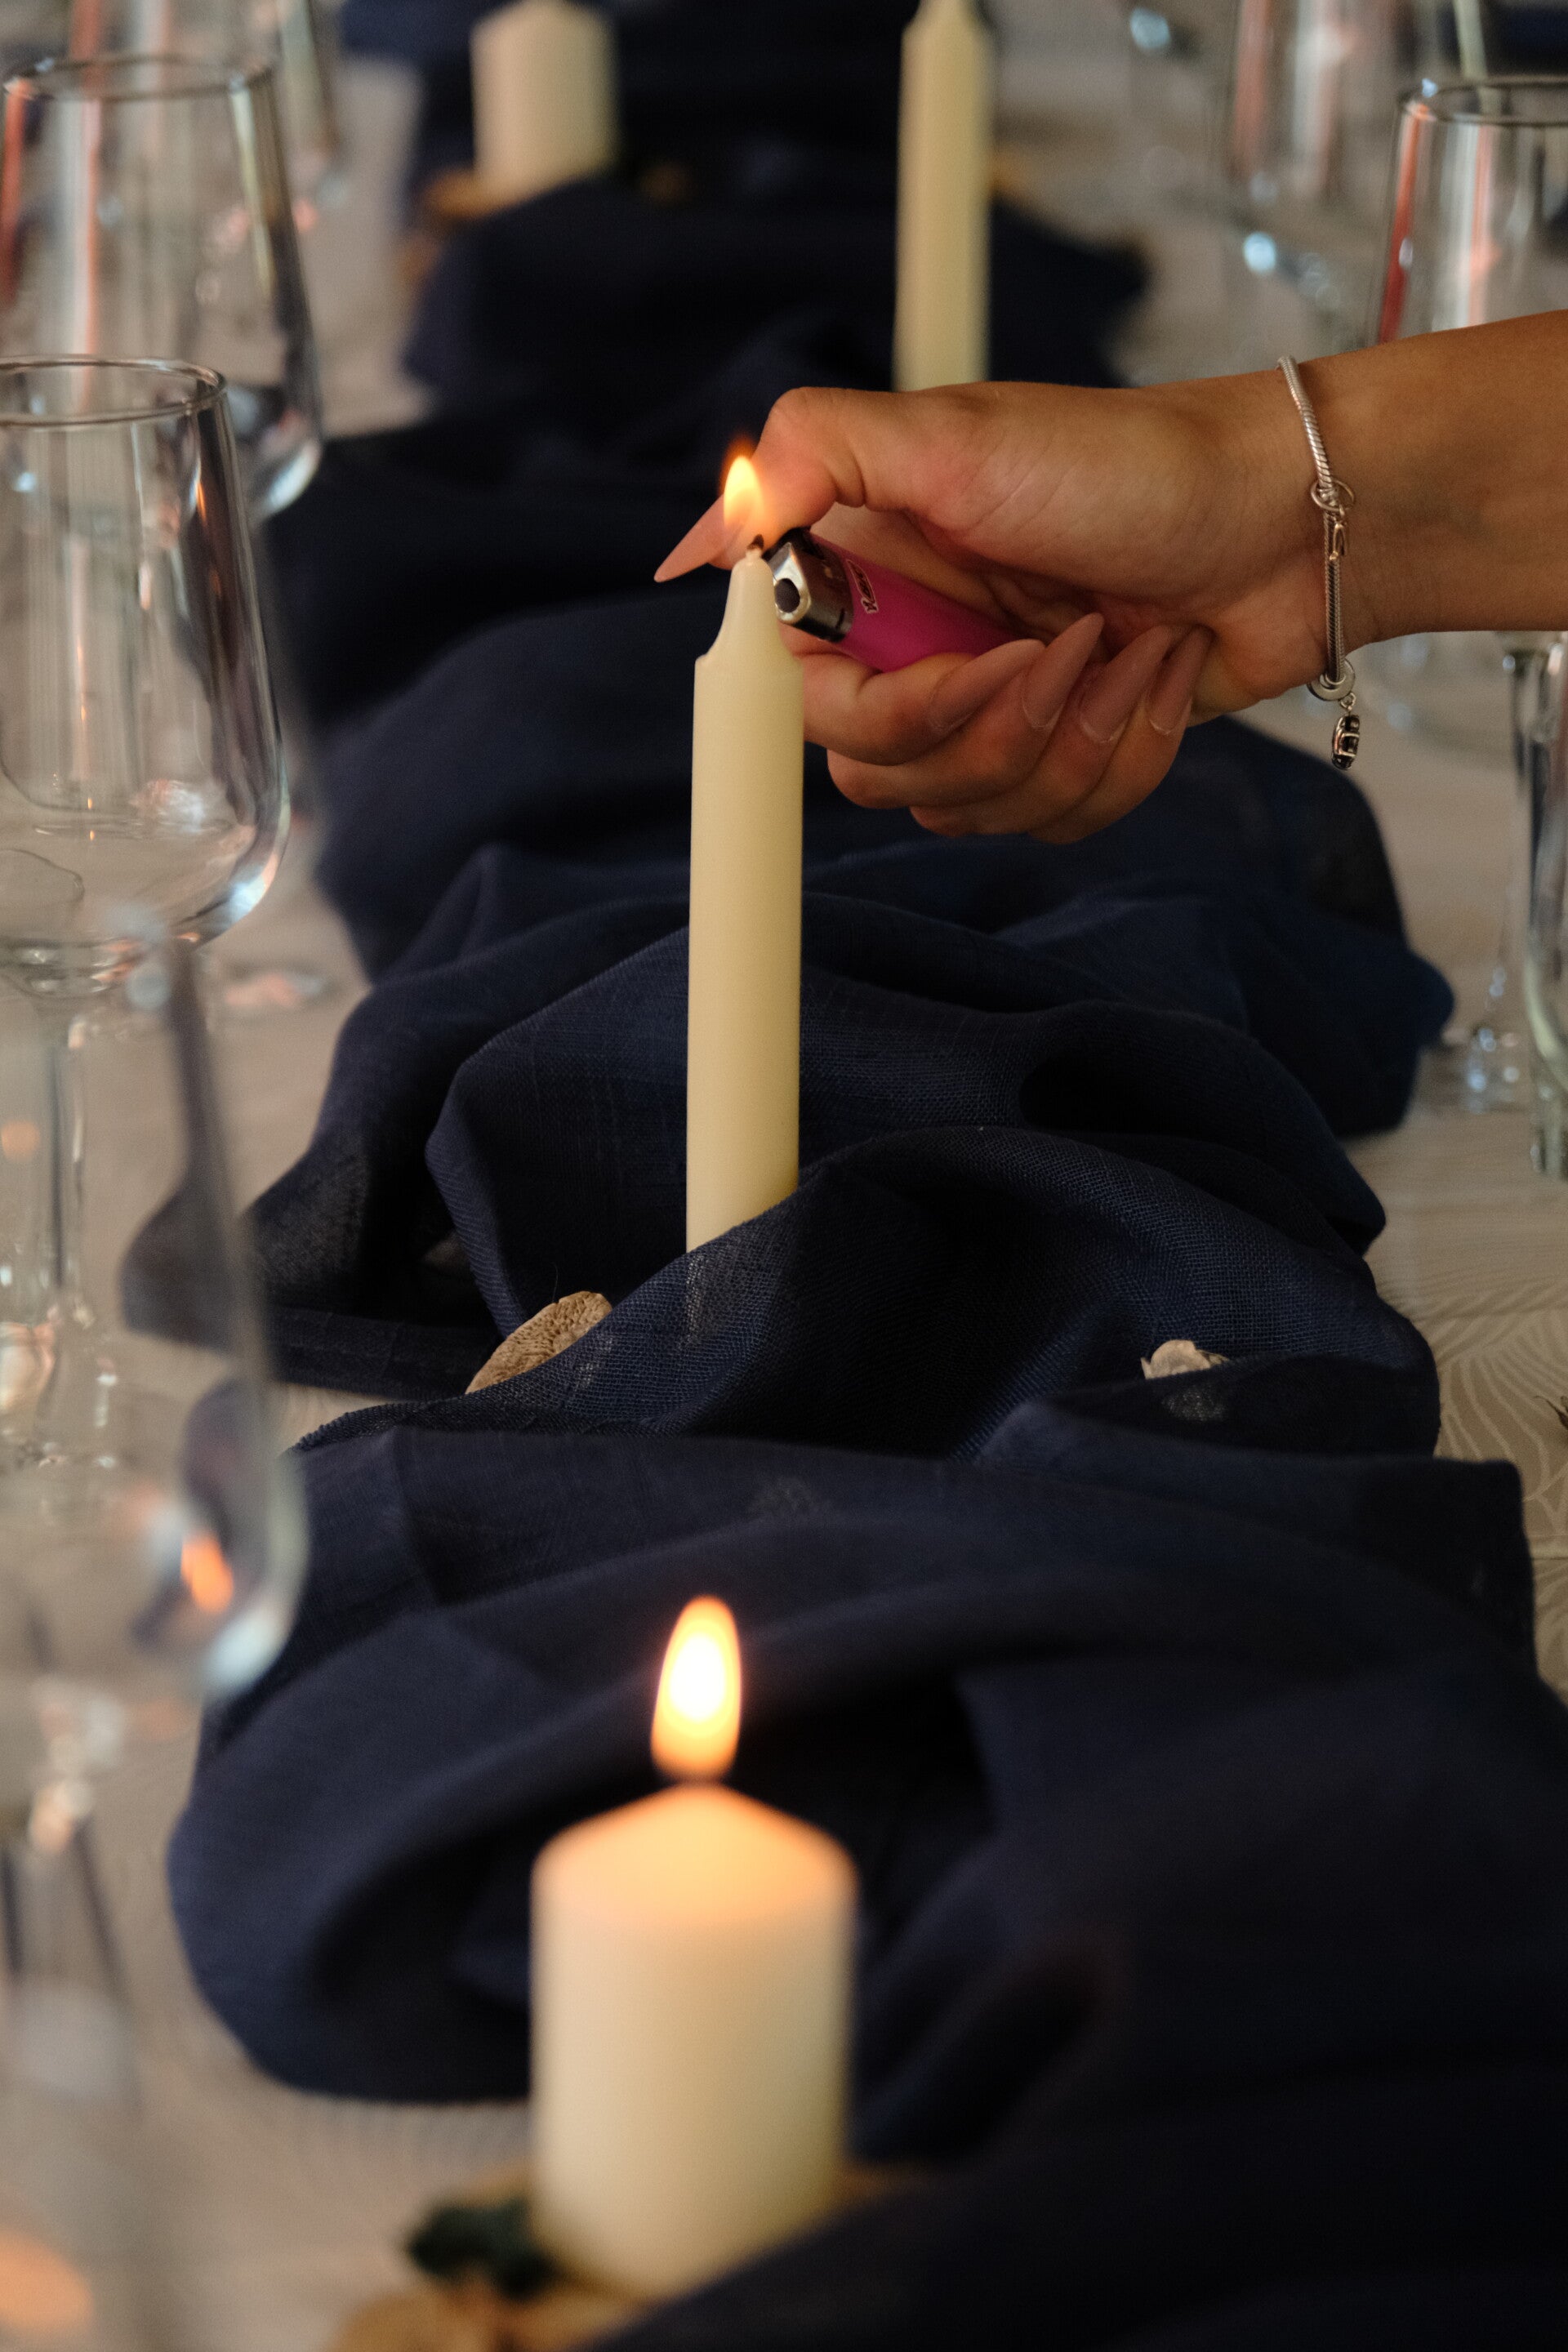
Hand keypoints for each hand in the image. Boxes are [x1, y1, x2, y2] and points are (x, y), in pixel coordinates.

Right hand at [656, 370, 1327, 841]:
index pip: (791, 692)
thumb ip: (812, 456)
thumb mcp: (956, 435)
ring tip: (1122, 645)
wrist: (1295, 518)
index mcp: (868, 572)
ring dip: (1068, 736)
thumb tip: (704, 536)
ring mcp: (992, 705)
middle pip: (876, 771)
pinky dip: (1124, 753)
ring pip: (967, 808)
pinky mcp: (1065, 750)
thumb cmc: (1133, 464)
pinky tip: (1159, 672)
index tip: (942, 667)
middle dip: (982, 727)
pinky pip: (1054, 819)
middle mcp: (915, 644)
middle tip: (1054, 647)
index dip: (863, 706)